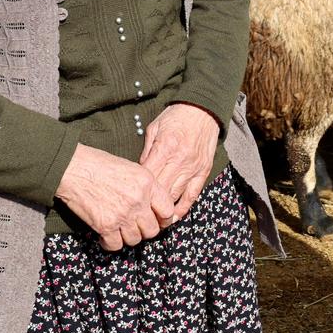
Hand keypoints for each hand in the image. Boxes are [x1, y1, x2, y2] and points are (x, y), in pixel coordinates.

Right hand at [55, 144, 175, 250]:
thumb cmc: (99, 165)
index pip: (168, 211)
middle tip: (136, 226)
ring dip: (128, 237)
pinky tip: (106, 235)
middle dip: (145, 231)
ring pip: (135, 240)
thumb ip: (146, 187)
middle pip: (152, 230)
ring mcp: (122, 214)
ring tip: (119, 228)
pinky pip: (115, 245)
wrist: (73, 168)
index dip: (164, 220)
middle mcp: (138, 200)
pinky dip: (111, 243)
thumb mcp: (132, 168)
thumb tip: (153, 206)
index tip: (157, 221)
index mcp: (147, 183)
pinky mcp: (105, 226)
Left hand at [140, 103, 220, 220]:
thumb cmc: (176, 117)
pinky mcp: (203, 172)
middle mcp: (179, 161)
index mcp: (165, 149)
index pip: (148, 177)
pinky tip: (173, 217)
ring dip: (163, 212)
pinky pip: (192, 195)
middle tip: (136, 217)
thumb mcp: (155, 128)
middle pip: (160, 191)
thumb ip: (147, 151)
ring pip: (175, 197)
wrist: (203, 110)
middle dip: (147, 206)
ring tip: (152, 222)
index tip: (128, 200)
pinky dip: (182, 208)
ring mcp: (192, 168)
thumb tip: (139, 172)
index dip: (137, 191)